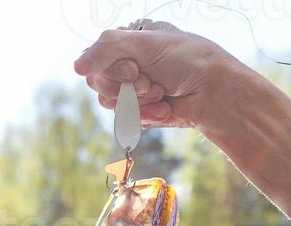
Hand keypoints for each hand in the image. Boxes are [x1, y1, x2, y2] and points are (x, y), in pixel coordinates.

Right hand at [73, 22, 241, 130]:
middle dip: (127, 88)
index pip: (95, 57)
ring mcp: (133, 88)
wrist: (215, 94)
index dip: (112, 68)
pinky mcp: (141, 111)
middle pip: (98, 82)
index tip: (134, 68)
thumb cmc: (188, 61)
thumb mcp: (146, 44)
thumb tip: (75, 67)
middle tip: (151, 82)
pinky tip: (166, 109)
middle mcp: (128, 63)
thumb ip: (107, 48)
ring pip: (110, 102)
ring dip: (138, 102)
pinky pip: (126, 119)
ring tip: (161, 94)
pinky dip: (146, 115)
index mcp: (128, 40)